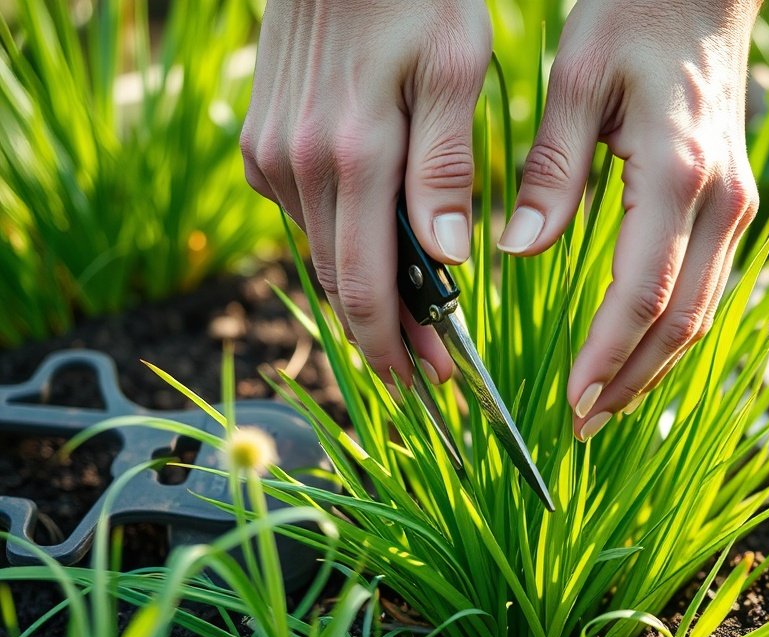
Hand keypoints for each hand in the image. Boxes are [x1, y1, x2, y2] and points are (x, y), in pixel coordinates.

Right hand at [241, 0, 491, 386]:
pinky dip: (340, 242)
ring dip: (363, 291)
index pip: (364, 284)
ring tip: (414, 318)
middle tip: (428, 368)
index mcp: (353, 155)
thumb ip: (446, 167)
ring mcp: (271, 154)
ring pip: (320, 252)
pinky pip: (303, 214)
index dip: (393, 345)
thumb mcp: (455, 68)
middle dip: (384, 333)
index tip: (425, 383)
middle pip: (338, 281)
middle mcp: (297, 165)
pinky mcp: (261, 142)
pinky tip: (375, 246)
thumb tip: (446, 259)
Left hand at [498, 0, 759, 439]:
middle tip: (582, 425)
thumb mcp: (575, 78)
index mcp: (677, 175)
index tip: (570, 402)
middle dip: (630, 382)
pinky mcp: (731, 205)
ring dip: (654, 368)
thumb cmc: (632, 16)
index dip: (606, 358)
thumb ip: (550, 169)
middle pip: (681, 322)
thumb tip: (518, 249)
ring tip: (606, 406)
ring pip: (701, 313)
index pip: (642, 295)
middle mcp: (720, 201)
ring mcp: (735, 205)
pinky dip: (670, 333)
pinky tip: (635, 354)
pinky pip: (705, 287)